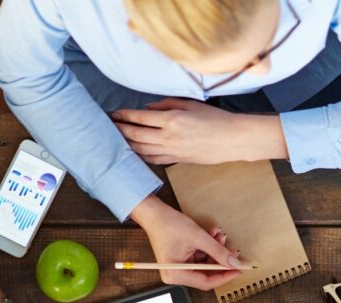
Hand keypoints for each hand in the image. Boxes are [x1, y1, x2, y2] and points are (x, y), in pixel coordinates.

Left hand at [113, 98, 263, 165]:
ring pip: (142, 150)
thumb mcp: (190, 104)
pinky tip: (133, 153)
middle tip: (108, 127)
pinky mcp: (178, 160)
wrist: (233, 140)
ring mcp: (173, 151)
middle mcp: (169, 136)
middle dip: (120, 130)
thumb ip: (166, 104)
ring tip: (116, 140)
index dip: (124, 115)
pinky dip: (141, 156)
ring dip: (127, 144)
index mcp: (171, 119)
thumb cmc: (215, 119)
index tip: (112, 113)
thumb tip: (148, 108)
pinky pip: (154, 159)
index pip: (140, 117)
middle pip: (136, 134)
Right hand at [130, 196, 243, 289]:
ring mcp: (178, 268)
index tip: (238, 269)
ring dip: (215, 250)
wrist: (154, 212)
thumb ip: (218, 251)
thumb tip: (235, 263)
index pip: (206, 282)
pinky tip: (213, 235)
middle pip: (206, 274)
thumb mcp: (198, 237)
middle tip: (234, 252)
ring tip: (221, 236)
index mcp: (176, 274)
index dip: (225, 276)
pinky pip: (199, 257)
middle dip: (221, 261)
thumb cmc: (169, 224)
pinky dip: (208, 247)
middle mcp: (175, 274)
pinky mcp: (180, 260)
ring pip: (205, 264)